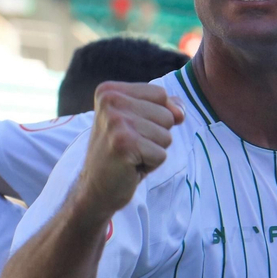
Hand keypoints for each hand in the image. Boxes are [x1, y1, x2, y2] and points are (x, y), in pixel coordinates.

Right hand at [68, 82, 182, 219]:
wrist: (95, 187)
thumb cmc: (120, 153)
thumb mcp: (140, 122)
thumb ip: (164, 107)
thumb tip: (180, 113)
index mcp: (110, 90)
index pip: (160, 93)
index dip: (156, 116)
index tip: (132, 130)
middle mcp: (110, 100)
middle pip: (166, 114)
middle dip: (156, 135)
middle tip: (131, 146)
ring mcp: (116, 121)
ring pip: (166, 135)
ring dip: (153, 150)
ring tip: (131, 155)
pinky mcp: (124, 144)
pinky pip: (161, 154)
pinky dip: (151, 165)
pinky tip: (130, 166)